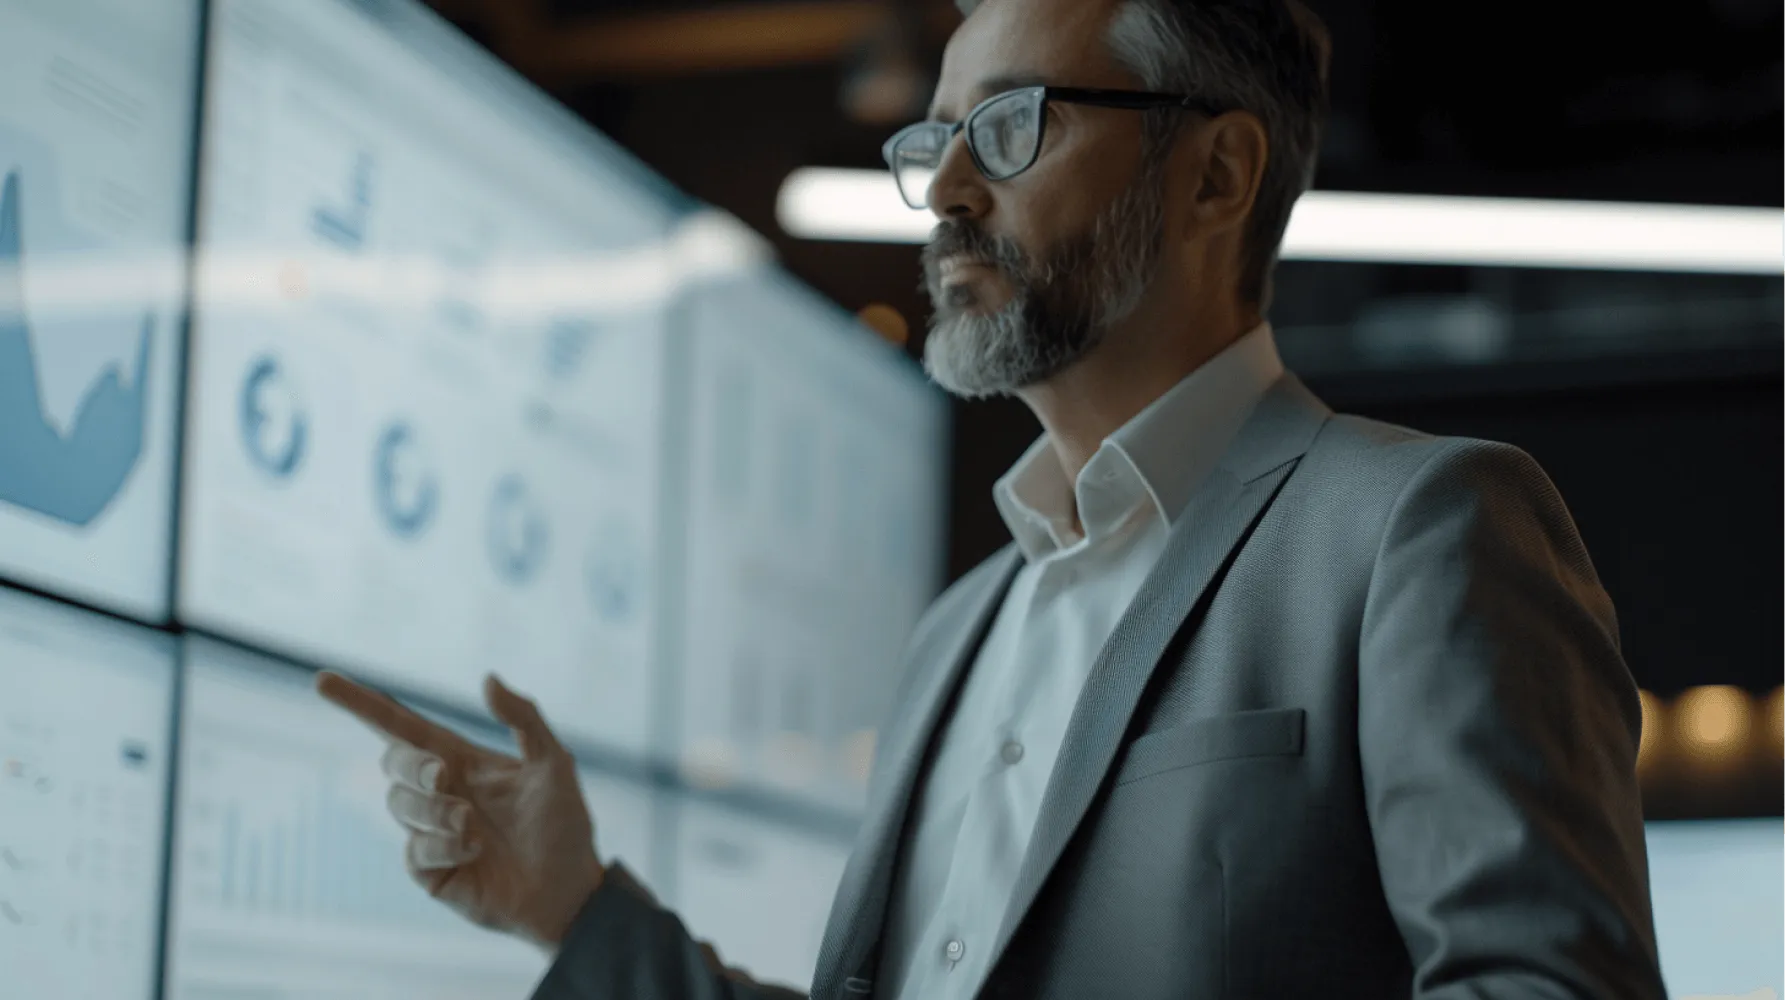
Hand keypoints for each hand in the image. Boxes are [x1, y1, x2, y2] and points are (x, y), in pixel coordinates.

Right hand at [315, 671, 603, 949]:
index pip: (401, 725)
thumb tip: (487, 678)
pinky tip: (474, 849)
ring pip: (399, 805)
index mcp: (460, 759)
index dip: (361, 703)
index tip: (323, 681)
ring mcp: (430, 832)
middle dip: (412, 765)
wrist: (571, 889)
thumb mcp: (553, 763)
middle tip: (441, 775)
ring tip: (473, 823)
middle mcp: (439, 792)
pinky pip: (414, 850)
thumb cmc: (564, 824)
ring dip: (434, 810)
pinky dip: (443, 845)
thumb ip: (524, 718)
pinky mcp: (430, 870)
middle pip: (393, 761)